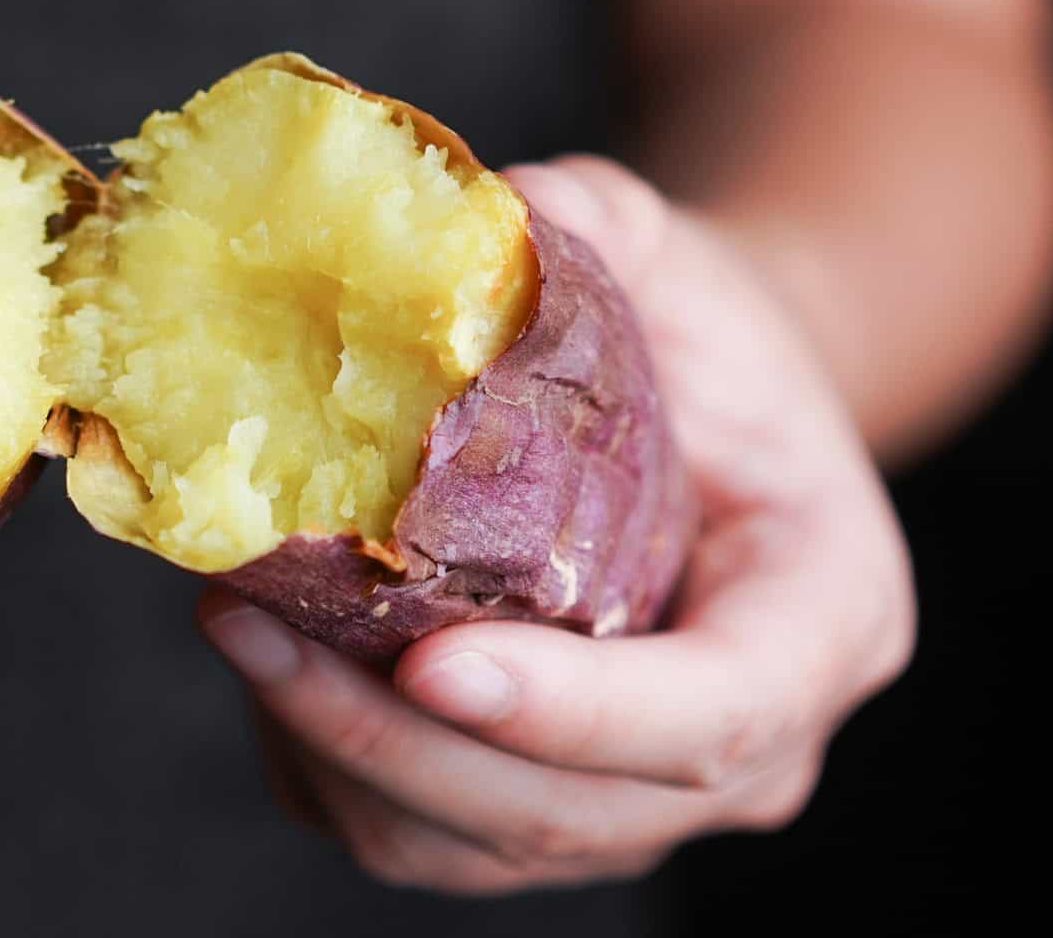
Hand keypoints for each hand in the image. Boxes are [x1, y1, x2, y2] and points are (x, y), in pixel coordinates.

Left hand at [199, 156, 915, 893]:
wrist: (706, 414)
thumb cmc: (702, 337)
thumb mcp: (678, 258)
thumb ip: (599, 224)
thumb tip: (484, 207)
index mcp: (820, 619)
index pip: (712, 715)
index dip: (573, 711)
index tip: (431, 663)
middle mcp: (747, 747)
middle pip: (565, 811)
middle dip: (390, 736)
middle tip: (246, 623)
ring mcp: (636, 797)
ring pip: (473, 845)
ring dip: (333, 753)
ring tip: (231, 626)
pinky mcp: (536, 806)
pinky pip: (416, 834)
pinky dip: (322, 767)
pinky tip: (262, 659)